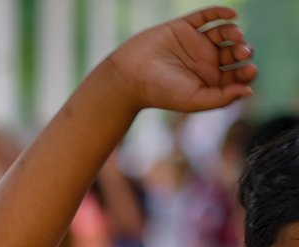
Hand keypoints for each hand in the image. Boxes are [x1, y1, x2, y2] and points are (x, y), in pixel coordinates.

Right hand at [107, 8, 254, 114]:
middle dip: (243, 51)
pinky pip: (207, 15)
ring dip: (235, 32)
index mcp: (207, 81)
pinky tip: (232, 15)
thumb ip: (221, 99)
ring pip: (224, 32)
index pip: (236, 75)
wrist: (130, 76)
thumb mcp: (194, 100)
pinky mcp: (184, 27)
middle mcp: (204, 62)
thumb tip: (248, 92)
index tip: (250, 70)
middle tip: (242, 52)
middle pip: (234, 52)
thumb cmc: (160, 93)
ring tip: (235, 36)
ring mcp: (194, 43)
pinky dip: (221, 12)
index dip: (247, 72)